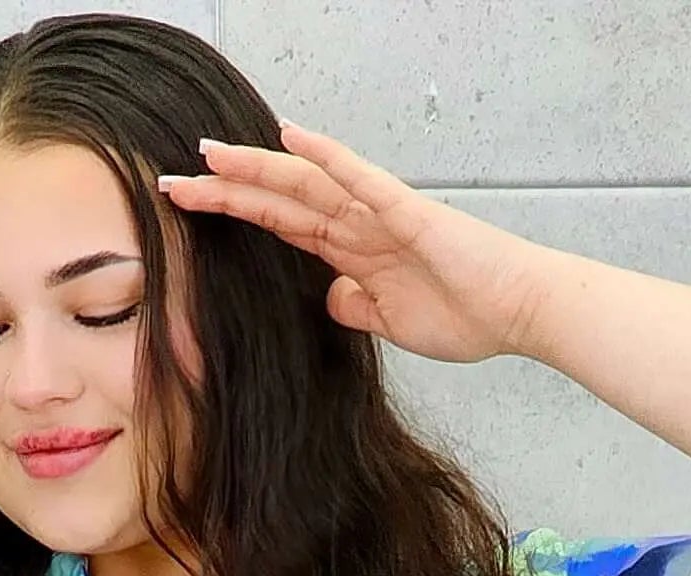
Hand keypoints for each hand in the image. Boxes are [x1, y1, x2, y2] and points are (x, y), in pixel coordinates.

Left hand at [156, 120, 551, 364]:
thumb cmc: (466, 314)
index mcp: (352, 251)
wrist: (517, 311)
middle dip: (226, 189)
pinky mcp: (407, 212)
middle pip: (280, 198)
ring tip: (212, 155)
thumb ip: (356, 307)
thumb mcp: (390, 324)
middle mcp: (359, 223)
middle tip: (172, 180)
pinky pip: (359, 178)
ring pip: (308, 181)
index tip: (188, 207)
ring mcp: (380, 213)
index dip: (234, 212)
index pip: (280, 224)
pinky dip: (325, 156)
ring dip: (259, 167)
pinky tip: (290, 136)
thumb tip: (330, 297)